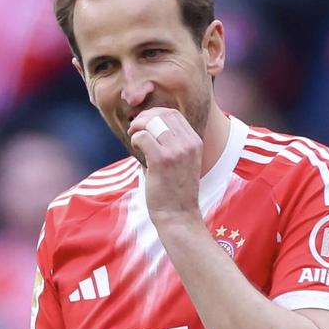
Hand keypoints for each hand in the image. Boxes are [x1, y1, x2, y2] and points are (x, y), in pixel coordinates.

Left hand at [128, 107, 202, 224]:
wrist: (178, 215)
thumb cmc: (175, 191)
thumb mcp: (182, 162)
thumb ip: (170, 143)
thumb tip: (147, 127)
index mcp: (195, 142)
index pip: (174, 114)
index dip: (155, 113)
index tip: (144, 122)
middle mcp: (188, 144)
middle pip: (162, 114)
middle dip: (144, 117)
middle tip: (134, 128)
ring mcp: (177, 151)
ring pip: (152, 123)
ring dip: (138, 127)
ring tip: (134, 138)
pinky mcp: (162, 160)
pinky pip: (143, 137)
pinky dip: (135, 139)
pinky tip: (135, 148)